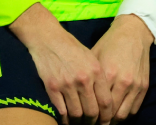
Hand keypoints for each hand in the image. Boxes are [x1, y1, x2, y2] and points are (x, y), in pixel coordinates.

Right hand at [9, 3, 112, 123]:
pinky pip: (61, 110)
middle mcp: (83, 79)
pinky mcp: (52, 87)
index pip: (106, 102)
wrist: (48, 38)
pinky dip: (65, 119)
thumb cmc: (71, 48)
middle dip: (93, 122)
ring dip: (79, 123)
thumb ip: (99, 78)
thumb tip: (106, 101)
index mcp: (96, 71)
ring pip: (77, 114)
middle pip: (92, 111)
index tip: (106, 122)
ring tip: (79, 123)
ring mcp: (67, 84)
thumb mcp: (91, 58)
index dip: (107, 117)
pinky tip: (67, 119)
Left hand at [90, 14, 152, 122]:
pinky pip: (134, 109)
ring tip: (104, 121)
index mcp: (107, 74)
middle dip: (101, 122)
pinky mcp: (144, 86)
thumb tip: (75, 95)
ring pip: (123, 115)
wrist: (133, 32)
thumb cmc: (110, 43)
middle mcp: (122, 82)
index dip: (90, 116)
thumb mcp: (94, 56)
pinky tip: (116, 114)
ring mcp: (135, 85)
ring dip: (113, 121)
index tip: (84, 120)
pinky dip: (125, 115)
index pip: (98, 105)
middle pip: (110, 114)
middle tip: (93, 124)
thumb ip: (88, 76)